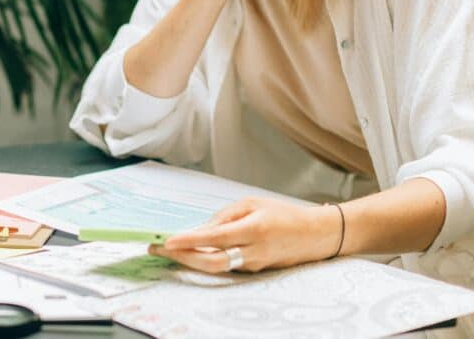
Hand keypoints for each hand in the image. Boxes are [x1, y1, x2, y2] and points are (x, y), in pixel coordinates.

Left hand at [148, 197, 340, 273]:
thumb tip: (201, 229)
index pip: (214, 238)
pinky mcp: (254, 270)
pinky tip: (191, 251)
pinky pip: (225, 266)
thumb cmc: (283, 214)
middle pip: (210, 261)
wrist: (315, 235)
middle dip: (181, 257)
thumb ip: (225, 215)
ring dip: (189, 259)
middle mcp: (252, 251)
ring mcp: (253, 264)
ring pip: (215, 266)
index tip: (167, 241)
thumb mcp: (253, 203)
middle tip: (157, 250)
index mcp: (253, 229)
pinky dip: (204, 259)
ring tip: (167, 250)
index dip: (188, 241)